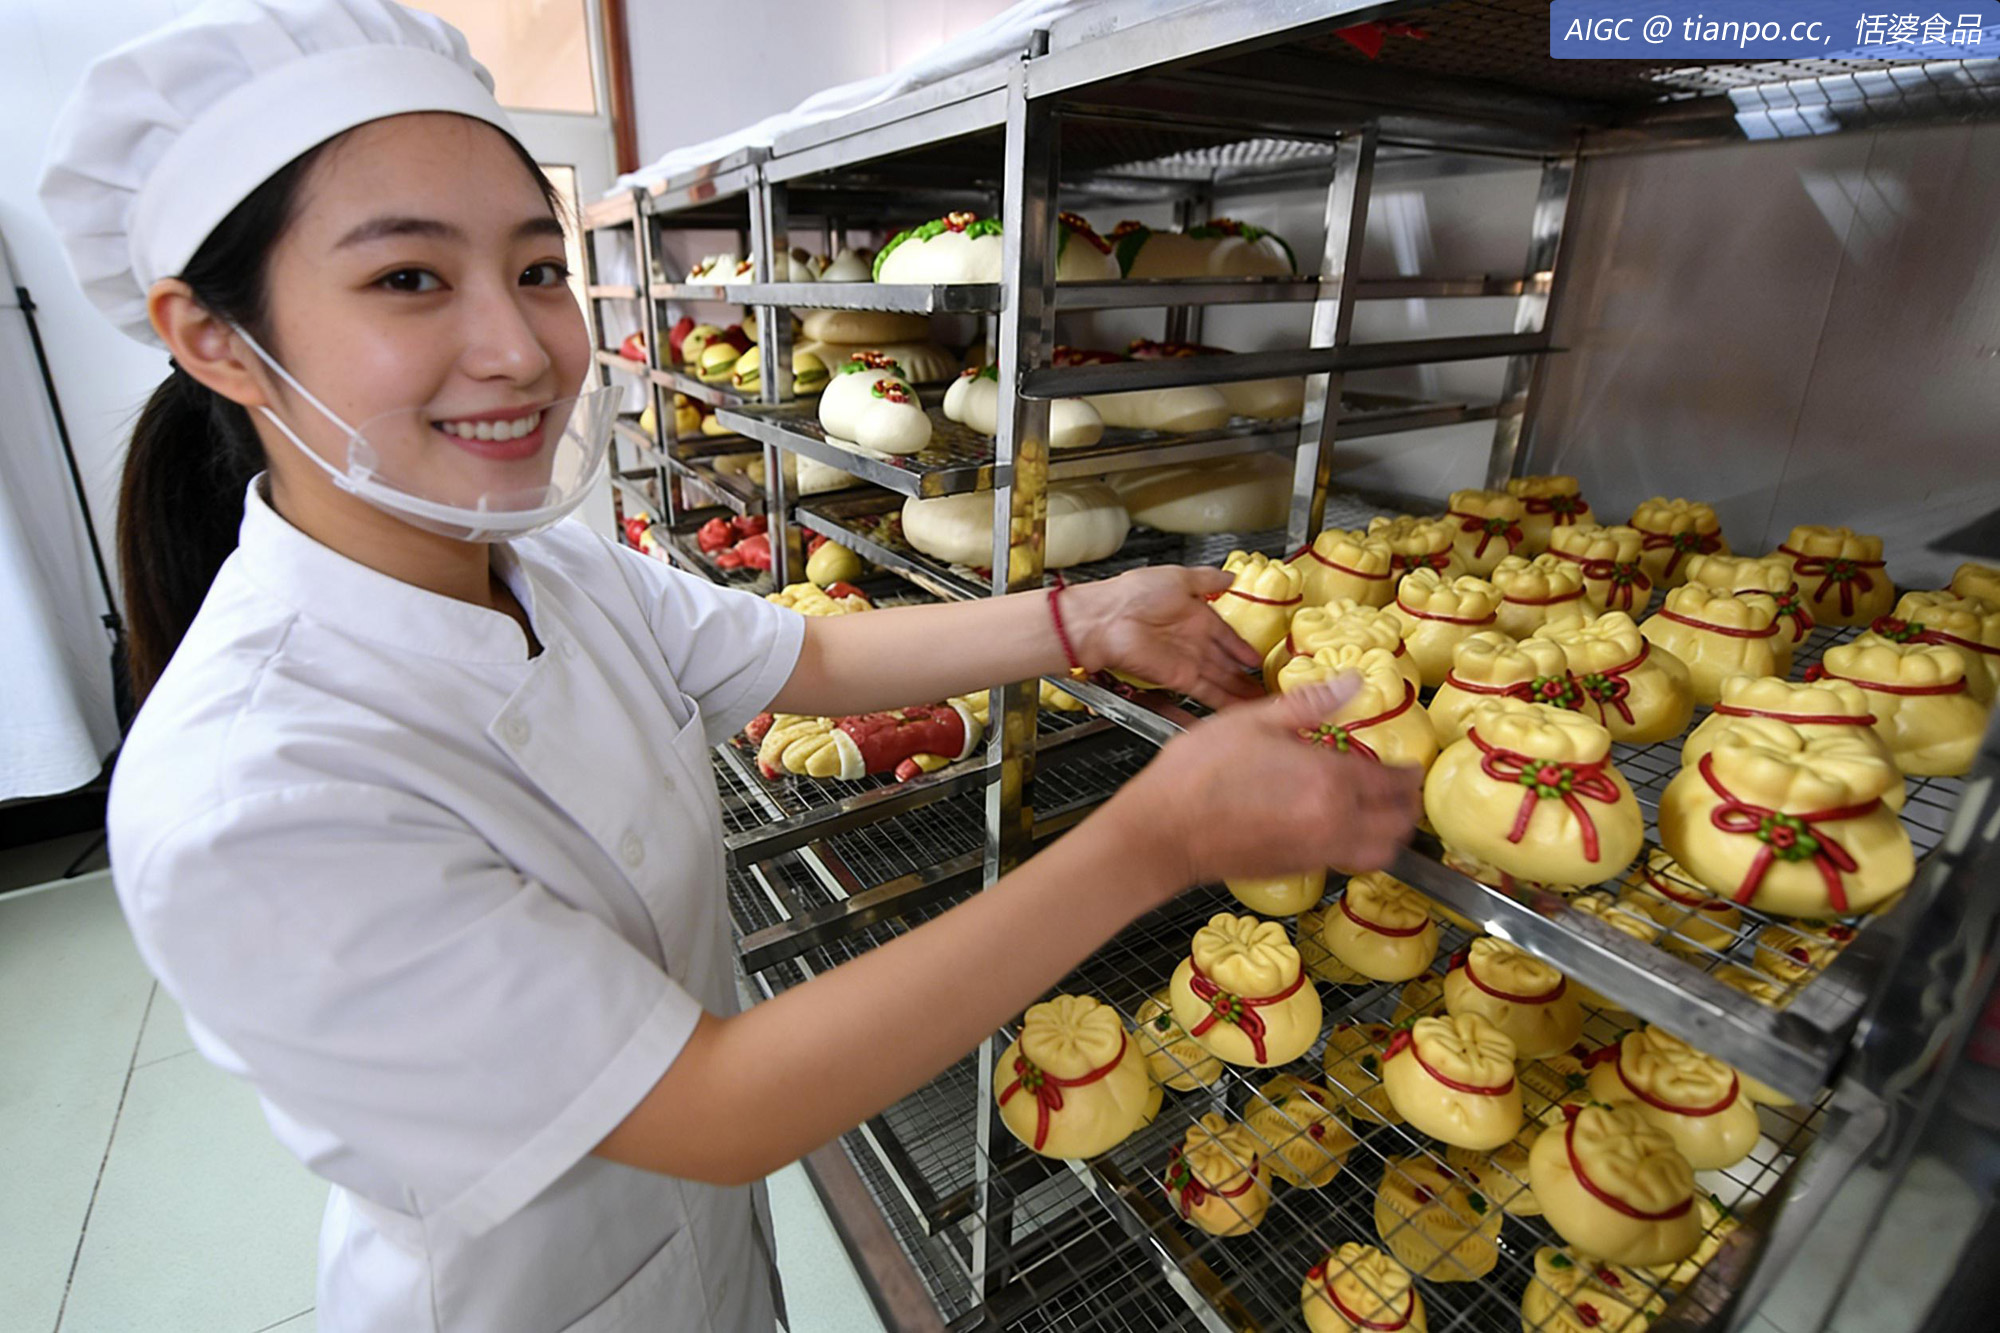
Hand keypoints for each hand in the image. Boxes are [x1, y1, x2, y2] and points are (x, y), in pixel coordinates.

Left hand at [1065, 566, 1266, 708]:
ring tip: (1261, 700)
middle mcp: (1190, 640)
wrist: (1105, 619)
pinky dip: (1224, 701)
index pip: (1226, 635)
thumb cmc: (1132, 594)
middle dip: (1244, 675)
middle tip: (1265, 685)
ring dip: (1240, 691)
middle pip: (1225, 662)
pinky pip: (1207, 692)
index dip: (1242, 647)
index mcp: (1193, 615)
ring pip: (1220, 679)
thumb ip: (1207, 579)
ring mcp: (1185, 661)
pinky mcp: (1179, 678)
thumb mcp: (1178, 577)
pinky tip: (1241, 706)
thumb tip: (1229, 577)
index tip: (1257, 657)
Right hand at [1097, 675, 1424, 907]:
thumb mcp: (1251, 721)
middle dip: (1409, 804)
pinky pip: (1351, 863)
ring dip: (1393, 833)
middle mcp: (1333, 820)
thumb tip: (1353, 682)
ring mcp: (1318, 851)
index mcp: (1328, 778)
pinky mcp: (1300, 869)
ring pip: (1381, 851)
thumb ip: (1308, 703)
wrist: (1162, 832)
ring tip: (1386, 814)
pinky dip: (1363, 849)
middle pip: (1398, 822)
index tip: (1410, 764)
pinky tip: (1345, 828)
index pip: (1392, 780)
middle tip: (1406, 788)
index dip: (1408, 771)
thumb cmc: (1198, 773)